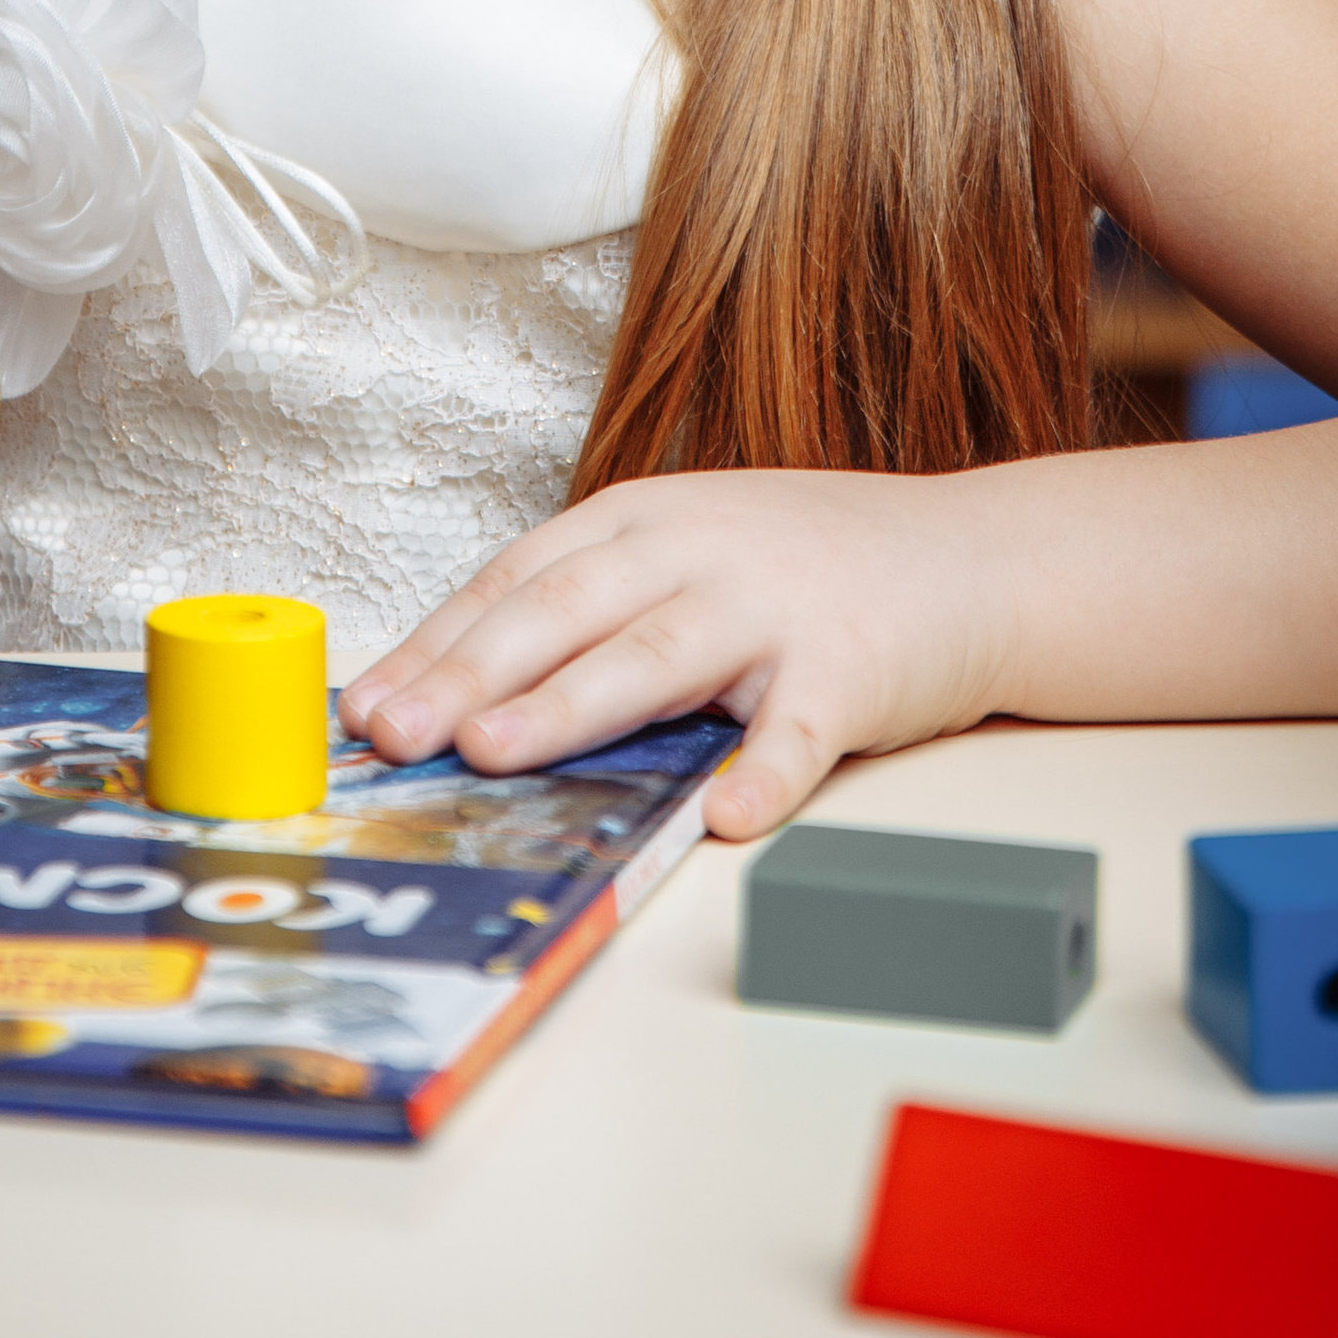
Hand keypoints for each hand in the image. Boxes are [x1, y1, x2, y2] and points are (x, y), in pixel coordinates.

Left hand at [338, 468, 1019, 840]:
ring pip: (658, 654)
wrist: (971, 559)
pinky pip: (802, 729)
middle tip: (397, 733)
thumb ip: (592, 611)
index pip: (518, 579)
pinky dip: (766, 773)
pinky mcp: (853, 670)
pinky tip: (728, 818)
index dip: (438, 641)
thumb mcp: (685, 558)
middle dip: (470, 672)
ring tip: (497, 750)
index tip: (366, 704)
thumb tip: (461, 695)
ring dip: (572, 703)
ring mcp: (777, 605)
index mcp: (644, 519)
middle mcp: (698, 548)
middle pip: (566, 609)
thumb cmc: (807, 572)